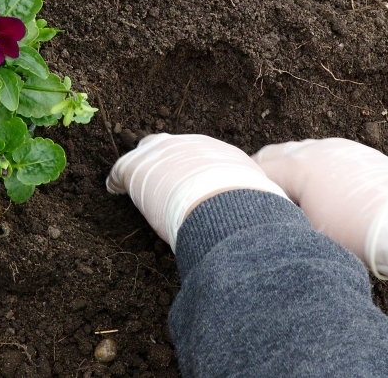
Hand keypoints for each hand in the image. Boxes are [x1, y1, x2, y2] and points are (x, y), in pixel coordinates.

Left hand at [107, 133, 288, 249]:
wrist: (223, 201)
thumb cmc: (246, 210)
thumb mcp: (258, 208)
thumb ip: (259, 216)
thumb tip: (274, 241)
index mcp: (223, 155)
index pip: (206, 156)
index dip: (196, 168)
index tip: (194, 180)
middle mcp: (192, 145)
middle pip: (173, 145)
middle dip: (167, 158)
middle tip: (162, 176)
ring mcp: (163, 152)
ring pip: (147, 152)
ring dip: (142, 168)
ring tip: (136, 180)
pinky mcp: (137, 165)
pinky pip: (121, 170)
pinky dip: (117, 180)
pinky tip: (113, 188)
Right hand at [253, 138, 387, 283]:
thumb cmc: (358, 235)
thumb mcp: (310, 234)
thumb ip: (281, 219)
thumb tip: (266, 220)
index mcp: (298, 166)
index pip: (256, 172)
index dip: (243, 188)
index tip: (235, 202)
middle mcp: (315, 149)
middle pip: (275, 154)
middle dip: (262, 172)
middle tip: (254, 194)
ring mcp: (340, 147)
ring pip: (302, 151)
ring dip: (290, 168)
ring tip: (287, 193)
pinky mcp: (361, 153)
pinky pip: (327, 154)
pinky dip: (315, 167)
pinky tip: (320, 188)